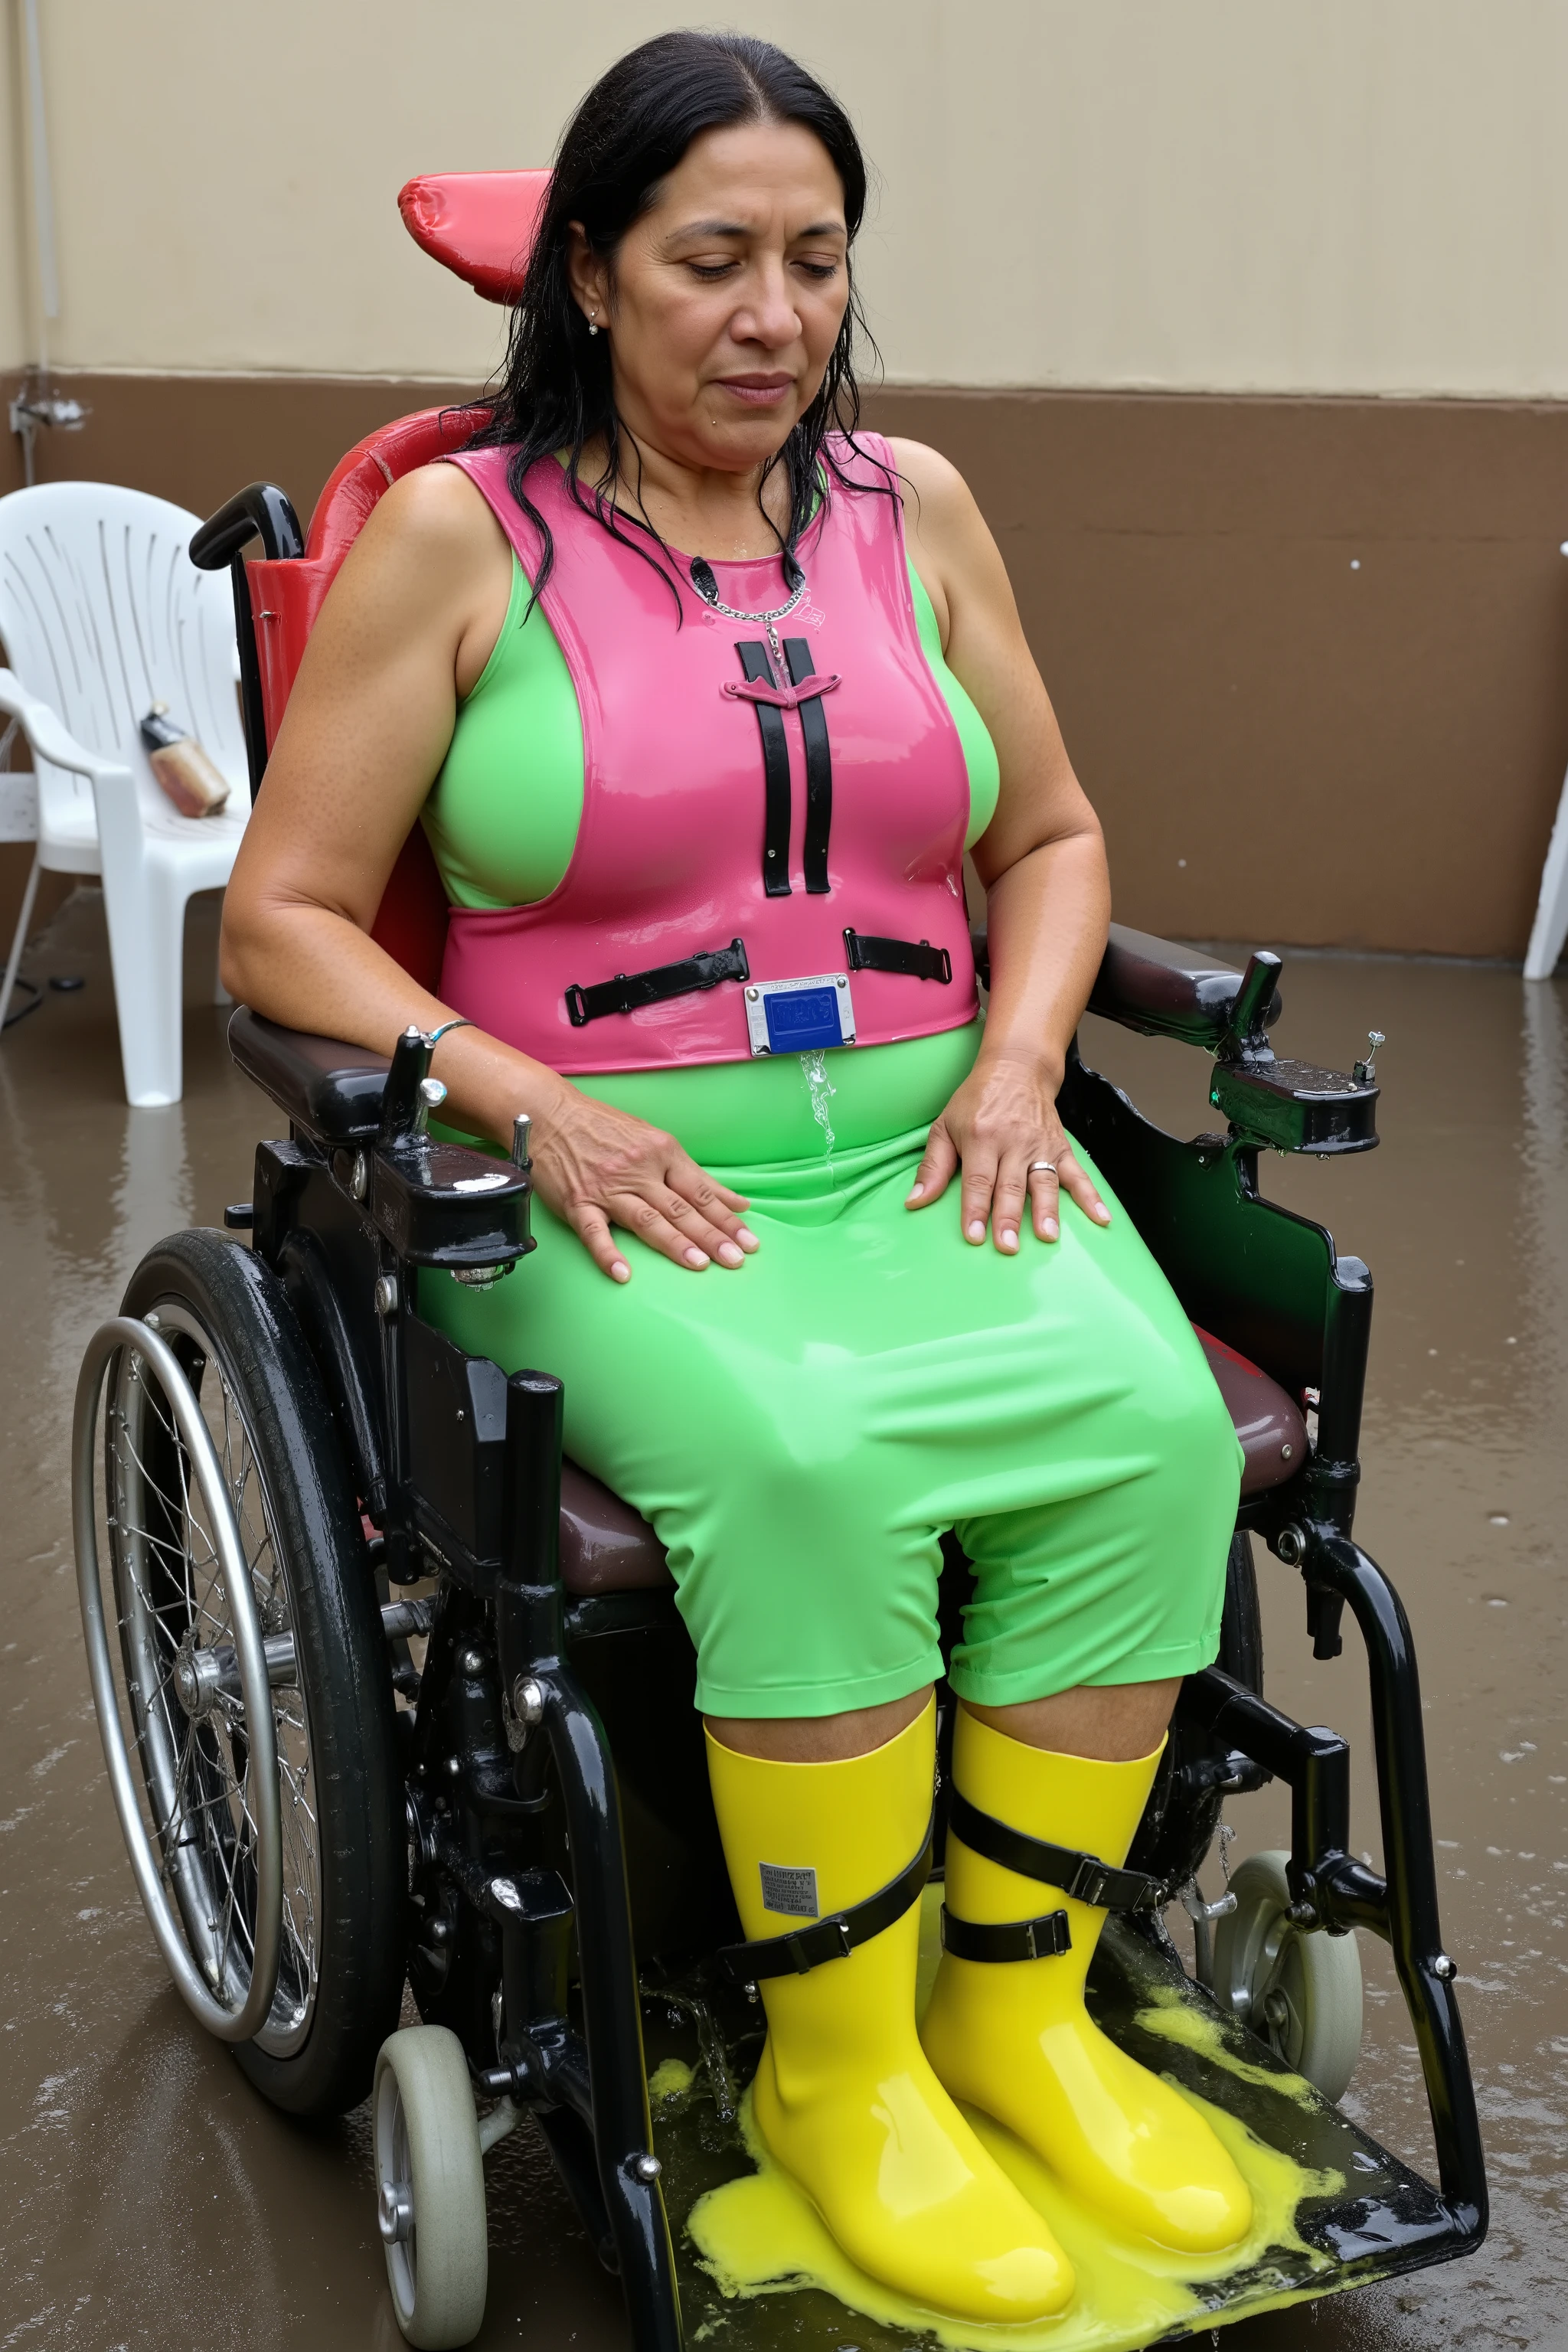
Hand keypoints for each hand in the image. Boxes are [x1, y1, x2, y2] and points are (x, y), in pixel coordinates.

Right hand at [530, 1087, 758, 1281]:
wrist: (551, 1114)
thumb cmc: (605, 1127)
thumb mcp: (656, 1140)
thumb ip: (694, 1174)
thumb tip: (736, 1201)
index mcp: (662, 1153)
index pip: (701, 1192)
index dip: (727, 1218)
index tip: (750, 1242)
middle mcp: (638, 1170)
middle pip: (680, 1208)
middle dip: (711, 1235)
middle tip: (735, 1260)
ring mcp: (607, 1188)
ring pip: (646, 1219)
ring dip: (674, 1243)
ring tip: (699, 1265)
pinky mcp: (577, 1202)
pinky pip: (594, 1232)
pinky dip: (608, 1254)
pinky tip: (623, 1274)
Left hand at [904, 1046, 1109, 1251]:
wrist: (1017, 1068)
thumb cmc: (976, 1100)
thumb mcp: (945, 1126)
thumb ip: (932, 1166)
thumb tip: (914, 1201)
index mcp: (980, 1137)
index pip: (978, 1180)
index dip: (976, 1209)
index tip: (974, 1237)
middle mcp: (1012, 1142)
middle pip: (1010, 1185)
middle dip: (1009, 1218)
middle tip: (1008, 1248)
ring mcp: (1039, 1145)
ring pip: (1043, 1182)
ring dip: (1047, 1210)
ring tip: (1048, 1237)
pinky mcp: (1060, 1147)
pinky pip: (1077, 1173)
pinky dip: (1090, 1195)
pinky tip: (1100, 1217)